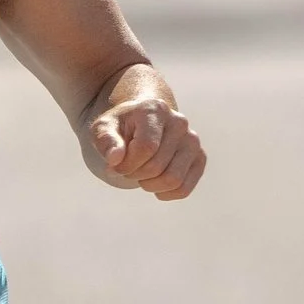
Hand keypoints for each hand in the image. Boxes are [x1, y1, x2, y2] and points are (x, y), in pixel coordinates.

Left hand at [84, 83, 204, 200]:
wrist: (141, 123)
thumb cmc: (120, 127)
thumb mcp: (103, 129)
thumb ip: (106, 141)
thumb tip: (115, 159)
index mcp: (155, 110)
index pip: (145, 148)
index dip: (126, 165)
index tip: (114, 165)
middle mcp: (179, 122)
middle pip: (157, 167)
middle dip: (134, 175)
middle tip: (126, 169)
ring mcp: (192, 141)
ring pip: (173, 180)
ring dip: (149, 185)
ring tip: (140, 174)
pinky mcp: (199, 158)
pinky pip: (184, 189)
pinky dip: (165, 193)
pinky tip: (153, 184)